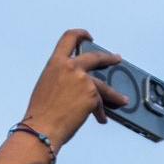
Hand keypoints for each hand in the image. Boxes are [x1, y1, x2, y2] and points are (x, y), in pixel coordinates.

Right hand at [20, 30, 129, 149]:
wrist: (42, 129)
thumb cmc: (41, 112)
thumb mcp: (47, 85)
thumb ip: (62, 78)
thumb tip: (78, 84)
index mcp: (56, 63)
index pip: (69, 39)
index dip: (80, 34)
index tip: (89, 37)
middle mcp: (71, 67)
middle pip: (96, 57)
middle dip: (109, 58)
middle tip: (117, 58)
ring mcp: (84, 80)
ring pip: (103, 87)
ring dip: (114, 95)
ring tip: (122, 100)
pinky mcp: (92, 95)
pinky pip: (100, 104)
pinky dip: (100, 112)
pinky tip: (100, 119)